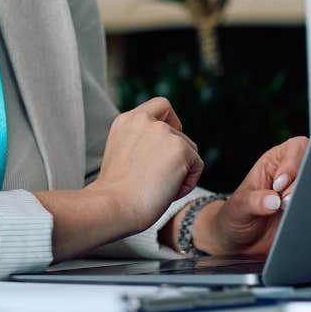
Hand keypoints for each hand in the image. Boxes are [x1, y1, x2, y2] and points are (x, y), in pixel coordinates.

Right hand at [88, 97, 203, 234]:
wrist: (114, 206)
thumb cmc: (116, 192)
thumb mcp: (123, 155)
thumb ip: (141, 142)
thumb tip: (167, 150)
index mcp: (126, 120)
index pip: (161, 106)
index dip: (170, 121)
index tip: (166, 142)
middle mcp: (144, 120)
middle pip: (179, 133)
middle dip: (175, 157)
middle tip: (156, 179)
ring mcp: (163, 132)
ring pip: (189, 150)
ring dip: (180, 171)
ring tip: (158, 188)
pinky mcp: (180, 148)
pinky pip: (197, 165)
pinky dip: (187, 182)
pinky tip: (168, 192)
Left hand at [196, 136, 309, 255]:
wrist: (241, 242)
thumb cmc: (236, 217)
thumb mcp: (238, 208)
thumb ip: (252, 202)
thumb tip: (272, 200)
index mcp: (275, 163)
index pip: (296, 147)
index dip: (292, 163)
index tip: (279, 184)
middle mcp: (294, 176)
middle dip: (303, 184)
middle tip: (284, 203)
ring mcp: (304, 194)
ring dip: (308, 200)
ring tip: (285, 213)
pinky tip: (296, 222)